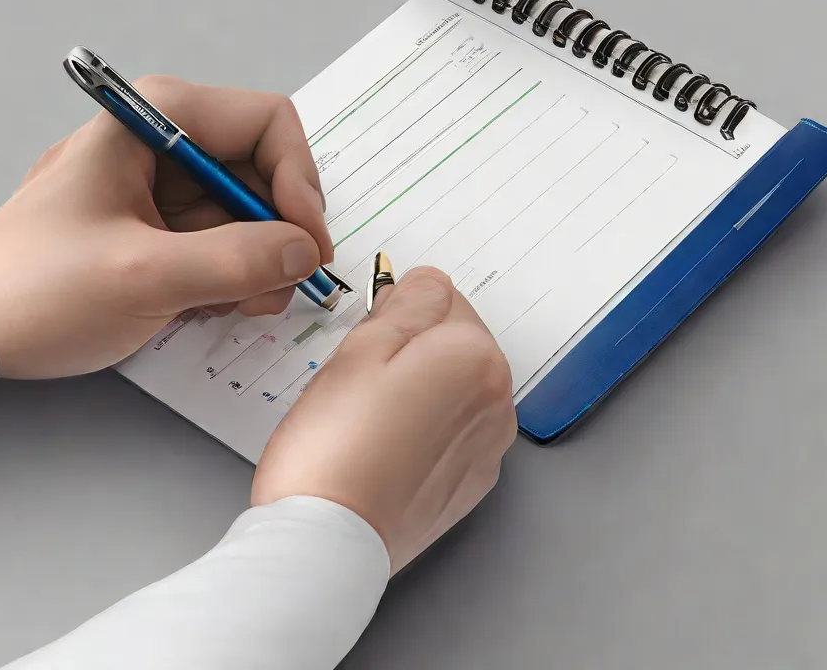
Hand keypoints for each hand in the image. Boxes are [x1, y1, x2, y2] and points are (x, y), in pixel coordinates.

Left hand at [0, 76, 332, 378]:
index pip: (269, 123)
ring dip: (262, 264)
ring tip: (233, 303)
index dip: (299, 182)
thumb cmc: (36, 287)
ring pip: (258, 214)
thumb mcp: (142, 276)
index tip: (305, 243)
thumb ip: (235, 261)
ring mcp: (172, 188)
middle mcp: (170, 144)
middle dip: (281, 234)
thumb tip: (304, 252)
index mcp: (156, 120)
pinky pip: (235, 243)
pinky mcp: (172, 227)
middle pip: (269, 173)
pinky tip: (210, 304)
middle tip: (277, 286)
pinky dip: (240, 278)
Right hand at [252, 267, 517, 574]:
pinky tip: (384, 447)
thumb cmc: (336, 445)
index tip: (366, 336)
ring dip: (418, 388)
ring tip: (368, 417)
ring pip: (452, 387)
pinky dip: (424, 429)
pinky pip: (451, 432)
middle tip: (359, 379)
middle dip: (411, 348)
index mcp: (476, 357)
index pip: (442, 297)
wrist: (328, 542)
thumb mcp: (364, 347)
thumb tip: (430, 284)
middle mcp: (498, 401)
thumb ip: (408, 302)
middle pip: (453, 343)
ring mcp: (488, 447)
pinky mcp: (470, 484)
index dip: (396, 309)